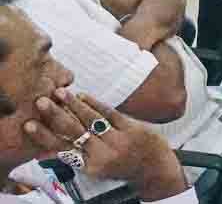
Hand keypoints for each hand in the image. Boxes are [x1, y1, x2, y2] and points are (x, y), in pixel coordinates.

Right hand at [24, 90, 188, 201]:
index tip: (29, 124)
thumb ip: (75, 156)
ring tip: (59, 92)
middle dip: (55, 115)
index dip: (44, 136)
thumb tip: (46, 148)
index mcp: (89, 165)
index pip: (61, 149)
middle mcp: (102, 154)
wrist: (153, 167)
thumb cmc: (119, 165)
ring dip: (73, 104)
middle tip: (41, 101)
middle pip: (73, 131)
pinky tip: (83, 95)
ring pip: (91, 119)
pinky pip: (109, 113)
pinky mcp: (132, 128)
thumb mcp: (95, 167)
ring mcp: (119, 140)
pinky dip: (95, 103)